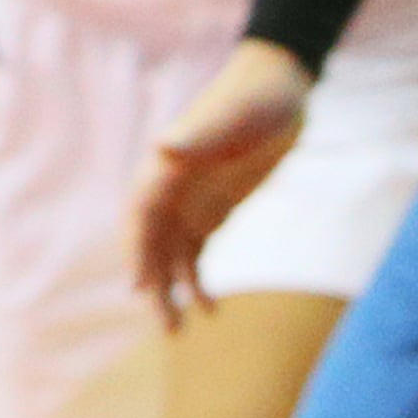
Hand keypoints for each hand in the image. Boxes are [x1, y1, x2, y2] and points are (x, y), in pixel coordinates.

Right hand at [132, 33, 311, 322]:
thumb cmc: (255, 96)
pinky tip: (209, 308)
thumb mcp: (233, 114)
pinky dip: (196, 278)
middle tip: (166, 326)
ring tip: (179, 329)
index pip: (142, 212)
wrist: (279, 88)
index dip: (137, 248)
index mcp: (167, 164)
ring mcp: (191, 197)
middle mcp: (171, 184)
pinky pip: (196, 249)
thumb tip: (164, 146)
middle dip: (153, 282)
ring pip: (170, 251)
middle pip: (152, 240)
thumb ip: (199, 134)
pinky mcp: (214, 206)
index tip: (138, 285)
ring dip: (169, 287)